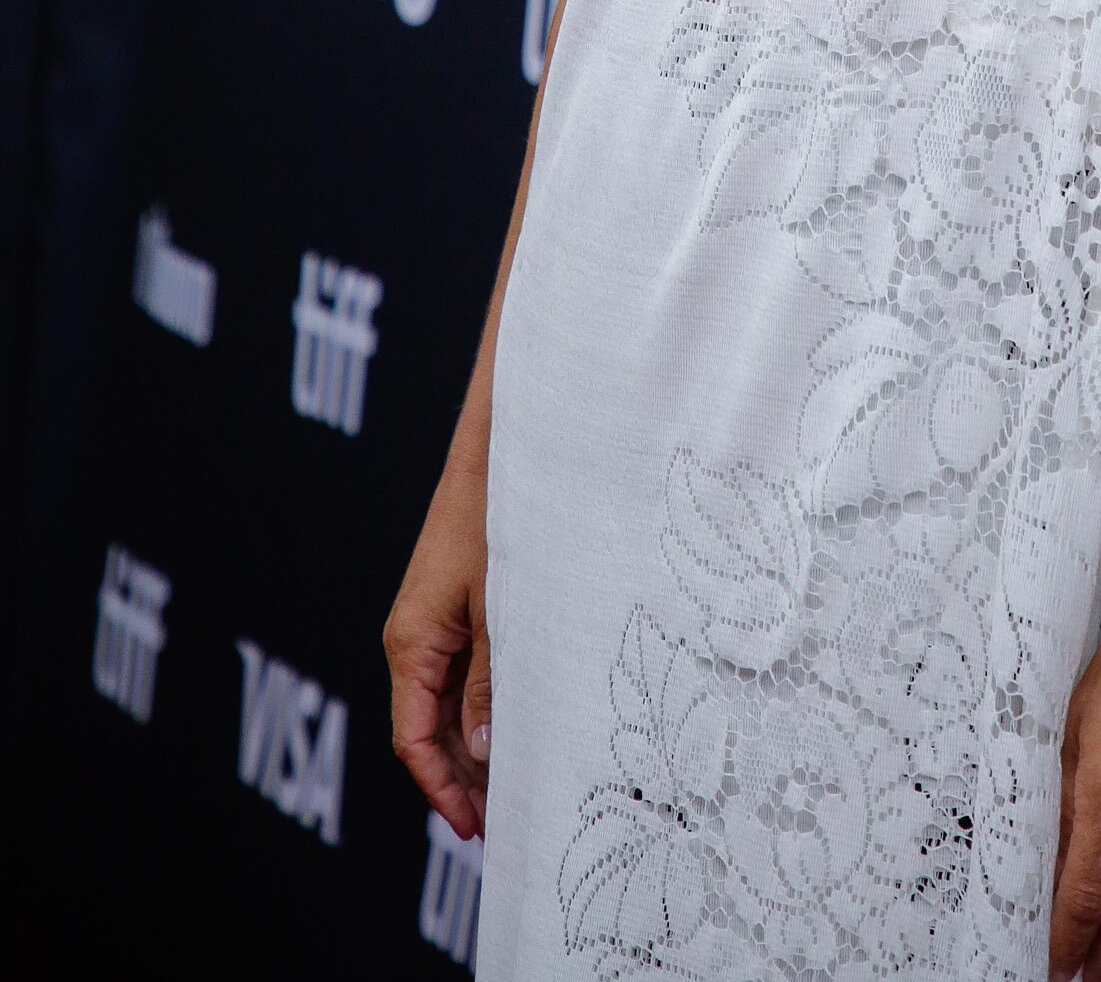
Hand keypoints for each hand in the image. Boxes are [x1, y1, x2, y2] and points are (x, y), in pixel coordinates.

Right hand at [384, 458, 491, 838]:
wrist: (495, 456)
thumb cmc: (496, 525)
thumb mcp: (500, 613)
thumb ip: (489, 683)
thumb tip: (481, 751)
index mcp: (410, 645)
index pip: (414, 741)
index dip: (441, 789)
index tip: (473, 825)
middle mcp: (411, 639)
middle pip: (426, 730)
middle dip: (458, 778)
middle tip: (499, 819)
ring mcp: (430, 624)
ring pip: (442, 705)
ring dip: (470, 746)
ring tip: (508, 786)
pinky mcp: (451, 609)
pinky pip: (456, 674)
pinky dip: (477, 707)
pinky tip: (506, 727)